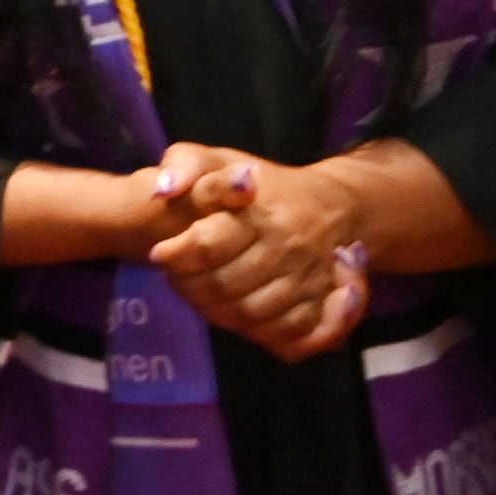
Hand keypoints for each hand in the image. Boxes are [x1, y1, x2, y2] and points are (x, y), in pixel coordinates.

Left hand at [145, 144, 368, 362]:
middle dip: (190, 288)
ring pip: (252, 314)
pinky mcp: (323, 303)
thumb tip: (163, 190)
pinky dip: (259, 333)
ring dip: (216, 312)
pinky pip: (290, 334)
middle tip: (176, 279)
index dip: (176, 255)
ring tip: (201, 296)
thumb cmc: (264, 183)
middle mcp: (287, 248)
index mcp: (260, 212)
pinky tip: (239, 318)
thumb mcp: (219, 159)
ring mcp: (308, 279)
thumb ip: (184, 166)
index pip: (208, 245)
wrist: (335, 205)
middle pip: (226, 286)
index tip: (160, 253)